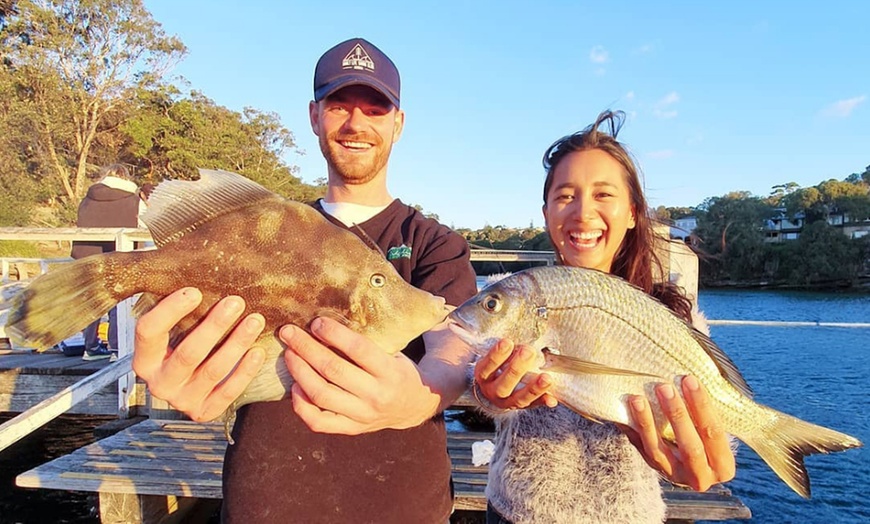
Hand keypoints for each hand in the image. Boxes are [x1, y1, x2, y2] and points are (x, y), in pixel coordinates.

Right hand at [132, 288, 265, 421]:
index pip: (149, 332)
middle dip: (214, 326)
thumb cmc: (183, 343)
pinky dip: (245, 371)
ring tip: (255, 321)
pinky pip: (228, 392)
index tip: (195, 291)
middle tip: (236, 302)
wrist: (189, 384)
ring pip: (213, 370)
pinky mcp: (204, 411)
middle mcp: (159, 384)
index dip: (170, 311)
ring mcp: (182, 400)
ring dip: (236, 343)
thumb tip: (189, 266)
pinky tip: (258, 351)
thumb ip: (174, 308)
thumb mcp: (172, 328)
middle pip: (188, 353)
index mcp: (144, 359)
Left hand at [281, 317, 440, 434]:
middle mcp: (376, 395)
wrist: (415, 406)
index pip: (359, 349)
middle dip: (306, 348)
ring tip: (289, 354)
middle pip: (333, 370)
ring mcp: (363, 416)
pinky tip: (295, 386)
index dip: (334, 334)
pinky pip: (319, 422)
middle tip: (289, 332)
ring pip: (321, 395)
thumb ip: (368, 341)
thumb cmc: (398, 370)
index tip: (316, 322)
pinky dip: (301, 405)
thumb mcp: (395, 352)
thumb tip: (331, 317)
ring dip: (299, 372)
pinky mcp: (351, 428)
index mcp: (391, 372)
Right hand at [473, 339, 557, 410]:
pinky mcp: (522, 407)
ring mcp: (507, 402)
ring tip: (546, 378)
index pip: (487, 367)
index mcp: (483, 376)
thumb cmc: (497, 365)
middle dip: (516, 368)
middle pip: (503, 385)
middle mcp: (493, 391)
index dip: (496, 355)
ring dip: (534, 388)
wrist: (494, 387)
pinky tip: (552, 400)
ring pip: (519, 399)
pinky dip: (543, 401)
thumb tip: (517, 343)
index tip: (507, 342)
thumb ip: (504, 349)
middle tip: (529, 351)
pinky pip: (533, 405)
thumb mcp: (493, 356)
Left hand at [623, 376, 735, 491]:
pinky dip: (630, 429)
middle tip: (663, 387)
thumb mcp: (717, 433)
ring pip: (656, 450)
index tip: (689, 380)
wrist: (696, 469)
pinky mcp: (653, 468)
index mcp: (723, 466)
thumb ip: (708, 414)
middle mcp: (699, 476)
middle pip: (688, 446)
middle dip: (676, 415)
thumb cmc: (710, 441)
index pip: (713, 433)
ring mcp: (673, 474)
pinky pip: (639, 448)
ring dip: (646, 423)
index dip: (701, 406)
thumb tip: (688, 378)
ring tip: (637, 399)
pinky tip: (622, 411)